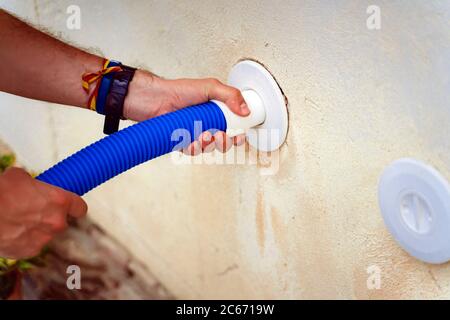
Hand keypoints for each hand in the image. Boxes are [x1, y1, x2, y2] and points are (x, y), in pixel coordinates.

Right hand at [0, 167, 86, 258]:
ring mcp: (44, 239)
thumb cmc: (0, 193)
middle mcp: (56, 222)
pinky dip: (22, 240)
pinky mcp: (29, 251)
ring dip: (35, 229)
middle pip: (61, 222)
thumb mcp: (19, 176)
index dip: (74, 206)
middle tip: (32, 211)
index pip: (80, 208)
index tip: (69, 206)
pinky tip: (9, 232)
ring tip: (15, 221)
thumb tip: (31, 185)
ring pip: (45, 234)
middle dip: (49, 217)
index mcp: (60, 201)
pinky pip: (30, 245)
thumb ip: (34, 184)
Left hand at [123, 70, 248, 153]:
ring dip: (208, 145)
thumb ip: (231, 95)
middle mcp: (207, 124)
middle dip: (224, 142)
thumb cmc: (179, 90)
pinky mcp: (184, 143)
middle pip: (223, 141)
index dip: (238, 134)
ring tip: (204, 135)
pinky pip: (193, 151)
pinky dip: (194, 148)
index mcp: (216, 113)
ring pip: (209, 148)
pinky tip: (192, 141)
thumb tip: (245, 110)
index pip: (233, 127)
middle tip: (221, 136)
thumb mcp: (210, 87)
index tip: (239, 136)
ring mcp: (195, 134)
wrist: (156, 99)